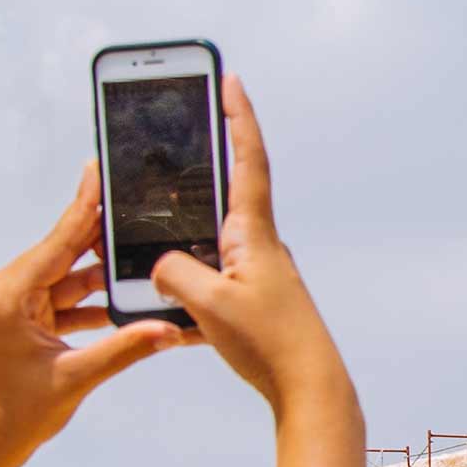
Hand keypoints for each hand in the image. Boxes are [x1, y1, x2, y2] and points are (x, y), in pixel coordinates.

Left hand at [0, 162, 189, 452]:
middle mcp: (4, 291)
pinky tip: (125, 298)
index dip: (85, 205)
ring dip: (101, 276)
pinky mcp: (20, 322)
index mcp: (8, 294)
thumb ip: (126, 348)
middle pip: (64, 252)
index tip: (100, 169)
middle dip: (102, 237)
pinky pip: (62, 300)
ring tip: (143, 256)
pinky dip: (90, 302)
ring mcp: (11, 306)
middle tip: (138, 209)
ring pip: (66, 277)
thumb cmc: (14, 416)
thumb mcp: (76, 378)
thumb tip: (170, 328)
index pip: (58, 239)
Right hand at [147, 74, 351, 411]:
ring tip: (156, 229)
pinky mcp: (253, 298)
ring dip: (186, 233)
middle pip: (226, 190)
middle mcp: (259, 244)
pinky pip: (212, 275)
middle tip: (180, 132)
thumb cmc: (269, 343)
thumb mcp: (209, 305)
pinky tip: (170, 302)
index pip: (247, 158)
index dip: (238, 117)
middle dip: (201, 164)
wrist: (309, 387)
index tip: (229, 79)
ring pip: (212, 238)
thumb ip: (174, 273)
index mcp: (253, 232)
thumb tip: (161, 264)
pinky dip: (189, 279)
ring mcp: (258, 270)